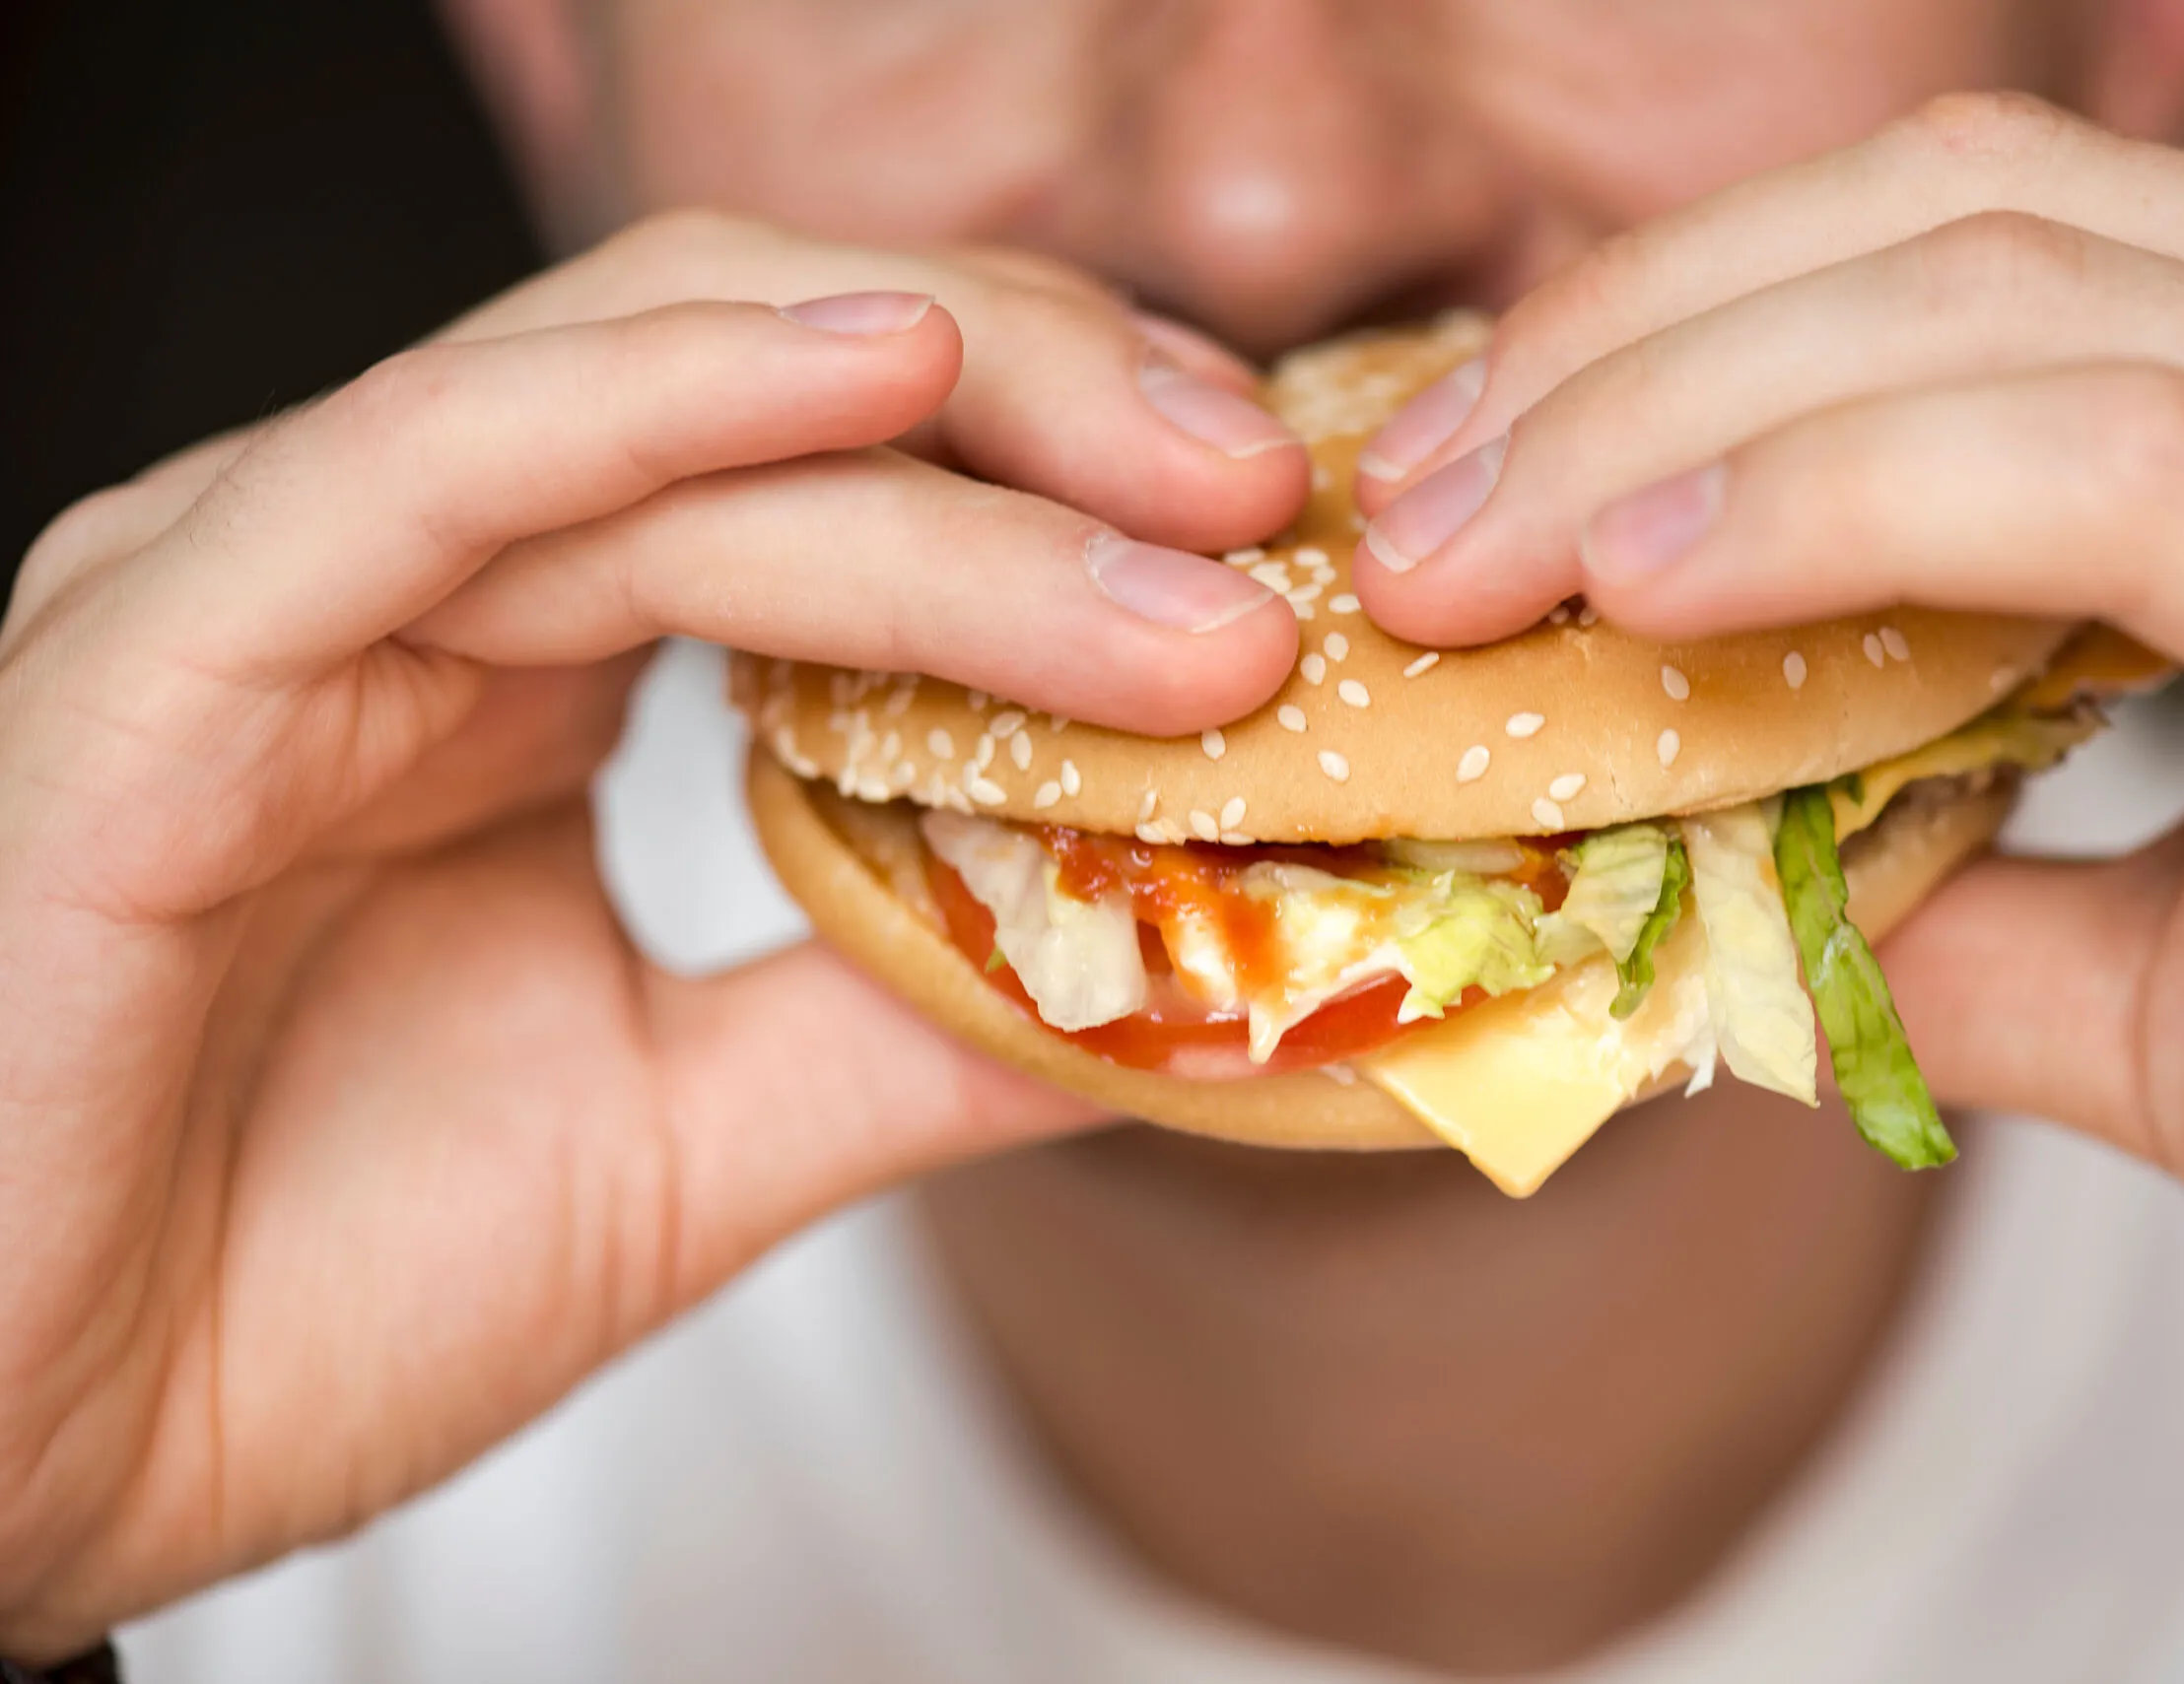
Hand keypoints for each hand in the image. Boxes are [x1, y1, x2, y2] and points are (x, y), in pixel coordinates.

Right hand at [0, 210, 1305, 1657]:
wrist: (13, 1474)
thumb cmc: (282, 1295)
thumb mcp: (688, 1137)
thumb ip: (909, 1027)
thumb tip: (1183, 976)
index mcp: (518, 661)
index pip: (820, 467)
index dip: (1057, 471)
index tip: (1269, 541)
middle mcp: (413, 582)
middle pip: (769, 377)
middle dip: (1046, 409)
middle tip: (1271, 488)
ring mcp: (285, 585)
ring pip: (658, 404)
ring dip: (949, 439)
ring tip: (1184, 494)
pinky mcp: (170, 647)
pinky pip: (442, 463)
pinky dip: (673, 396)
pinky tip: (891, 370)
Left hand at [1351, 95, 2183, 1374]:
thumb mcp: (2163, 996)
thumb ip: (1955, 903)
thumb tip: (1717, 878)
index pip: (1975, 250)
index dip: (1681, 326)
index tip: (1458, 483)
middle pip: (1964, 219)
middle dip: (1628, 345)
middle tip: (1400, 514)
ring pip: (2021, 301)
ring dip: (1672, 414)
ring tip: (1461, 558)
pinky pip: (2143, 471)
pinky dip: (1852, 497)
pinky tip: (1649, 578)